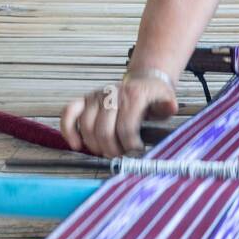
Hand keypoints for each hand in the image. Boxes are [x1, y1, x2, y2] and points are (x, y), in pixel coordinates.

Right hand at [60, 74, 176, 159]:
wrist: (144, 82)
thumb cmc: (153, 97)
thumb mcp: (167, 99)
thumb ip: (168, 106)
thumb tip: (170, 107)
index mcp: (132, 95)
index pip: (125, 127)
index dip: (130, 145)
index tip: (136, 152)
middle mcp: (111, 93)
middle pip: (104, 130)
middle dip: (112, 149)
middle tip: (120, 156)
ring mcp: (95, 96)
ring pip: (86, 126)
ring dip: (95, 145)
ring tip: (106, 152)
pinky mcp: (84, 99)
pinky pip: (68, 113)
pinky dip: (68, 129)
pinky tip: (75, 144)